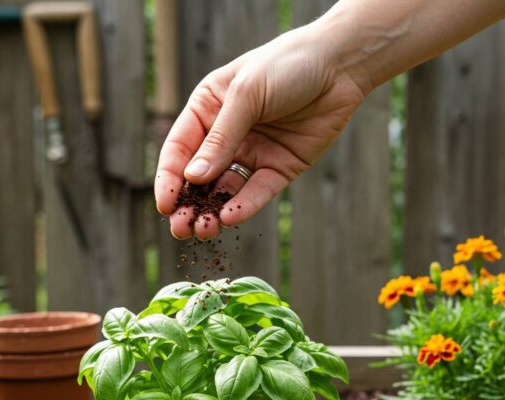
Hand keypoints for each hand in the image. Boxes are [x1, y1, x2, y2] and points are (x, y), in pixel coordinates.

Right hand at [154, 24, 367, 239]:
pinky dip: (244, 205)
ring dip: (212, 211)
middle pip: (199, 177)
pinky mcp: (279, 167)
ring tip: (203, 230)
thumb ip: (221, 138)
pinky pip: (257, 191)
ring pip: (225, 190)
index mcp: (207, 109)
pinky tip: (231, 217)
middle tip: (180, 229)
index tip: (164, 205)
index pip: (179, 149)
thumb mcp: (247, 94)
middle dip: (187, 204)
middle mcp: (226, 134)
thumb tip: (193, 178)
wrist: (340, 64)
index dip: (169, 178)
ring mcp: (253, 152)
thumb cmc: (286, 65)